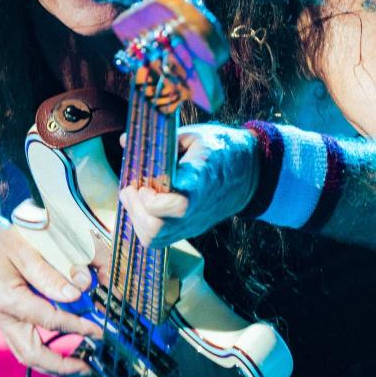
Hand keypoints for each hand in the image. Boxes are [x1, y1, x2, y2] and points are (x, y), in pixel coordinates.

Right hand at [0, 214, 102, 376]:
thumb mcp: (23, 248)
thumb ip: (48, 274)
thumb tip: (74, 296)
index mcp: (8, 300)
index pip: (50, 321)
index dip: (77, 327)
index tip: (98, 331)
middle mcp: (2, 316)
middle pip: (32, 354)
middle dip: (61, 365)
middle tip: (87, 366)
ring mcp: (1, 320)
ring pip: (26, 354)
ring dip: (51, 364)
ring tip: (77, 364)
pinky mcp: (3, 318)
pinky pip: (22, 344)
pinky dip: (42, 353)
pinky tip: (58, 349)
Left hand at [119, 123, 258, 248]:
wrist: (251, 172)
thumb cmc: (221, 149)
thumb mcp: (194, 136)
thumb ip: (159, 141)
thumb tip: (124, 141)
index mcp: (201, 181)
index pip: (177, 204)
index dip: (152, 198)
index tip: (145, 182)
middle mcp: (196, 209)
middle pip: (157, 228)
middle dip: (135, 208)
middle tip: (133, 188)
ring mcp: (192, 223)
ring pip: (153, 238)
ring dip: (136, 217)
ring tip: (136, 196)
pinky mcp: (189, 230)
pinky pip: (158, 240)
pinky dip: (142, 225)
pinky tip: (144, 205)